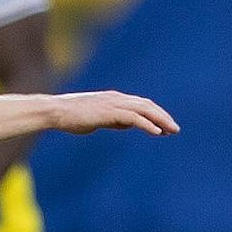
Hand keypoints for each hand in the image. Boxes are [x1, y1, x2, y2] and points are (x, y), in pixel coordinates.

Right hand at [49, 91, 178, 136]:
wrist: (56, 112)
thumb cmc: (71, 117)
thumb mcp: (96, 119)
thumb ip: (113, 120)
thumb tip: (126, 125)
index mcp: (114, 98)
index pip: (140, 104)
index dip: (155, 114)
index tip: (165, 125)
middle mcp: (117, 98)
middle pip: (147, 105)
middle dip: (163, 116)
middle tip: (175, 129)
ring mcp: (114, 104)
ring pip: (144, 110)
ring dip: (160, 120)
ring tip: (172, 130)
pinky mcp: (110, 112)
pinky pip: (134, 118)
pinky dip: (147, 124)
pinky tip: (157, 132)